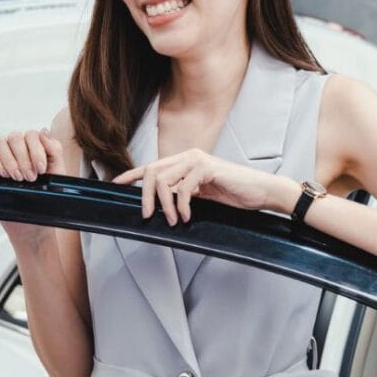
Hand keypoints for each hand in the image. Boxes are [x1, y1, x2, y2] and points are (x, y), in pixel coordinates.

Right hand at [0, 128, 66, 181]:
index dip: (36, 152)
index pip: (32, 135)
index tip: (41, 169)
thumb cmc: (46, 183)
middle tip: (30, 177)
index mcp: (34, 142)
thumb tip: (44, 132)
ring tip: (18, 177)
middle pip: (15, 137)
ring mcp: (3, 149)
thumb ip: (54, 148)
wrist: (36, 202)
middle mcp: (18, 142)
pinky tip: (6, 175)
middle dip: (23, 160)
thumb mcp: (57, 167)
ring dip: (10, 161)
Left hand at [112, 149, 299, 224]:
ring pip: (164, 180)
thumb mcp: (202, 195)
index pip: (151, 166)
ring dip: (165, 205)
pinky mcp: (207, 168)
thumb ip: (183, 193)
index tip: (115, 185)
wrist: (261, 192)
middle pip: (152, 172)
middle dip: (144, 196)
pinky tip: (187, 216)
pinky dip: (182, 206)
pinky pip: (183, 188)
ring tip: (173, 220)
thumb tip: (160, 204)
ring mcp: (198, 160)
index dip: (131, 175)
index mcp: (185, 161)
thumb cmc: (234, 194)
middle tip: (147, 216)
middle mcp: (188, 156)